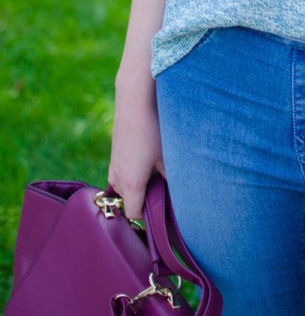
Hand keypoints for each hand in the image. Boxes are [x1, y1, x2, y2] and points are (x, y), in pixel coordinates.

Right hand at [108, 80, 164, 220]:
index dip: (149, 215)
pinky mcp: (114, 154)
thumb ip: (172, 180)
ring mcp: (113, 165)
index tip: (164, 208)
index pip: (134, 213)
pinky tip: (147, 157)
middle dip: (145, 199)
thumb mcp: (167, 157)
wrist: (134, 100)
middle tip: (164, 186)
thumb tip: (180, 196)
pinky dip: (133, 173)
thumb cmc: (153, 129)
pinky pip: (121, 174)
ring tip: (157, 170)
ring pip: (124, 187)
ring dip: (138, 185)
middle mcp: (117, 179)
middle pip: (129, 202)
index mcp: (131, 184)